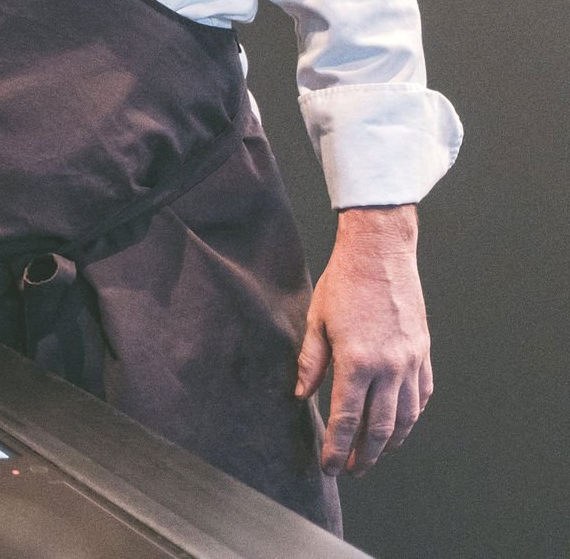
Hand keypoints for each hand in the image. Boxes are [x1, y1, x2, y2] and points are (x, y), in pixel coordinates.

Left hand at [295, 204, 431, 476]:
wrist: (380, 254)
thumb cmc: (344, 284)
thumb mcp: (316, 321)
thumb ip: (311, 362)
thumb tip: (301, 395)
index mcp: (357, 361)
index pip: (346, 419)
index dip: (337, 447)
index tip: (329, 466)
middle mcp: (389, 368)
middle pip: (379, 427)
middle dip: (365, 454)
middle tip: (352, 470)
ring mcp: (411, 362)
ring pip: (406, 417)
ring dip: (390, 441)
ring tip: (375, 453)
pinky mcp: (423, 353)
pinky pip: (422, 395)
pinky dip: (412, 415)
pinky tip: (400, 423)